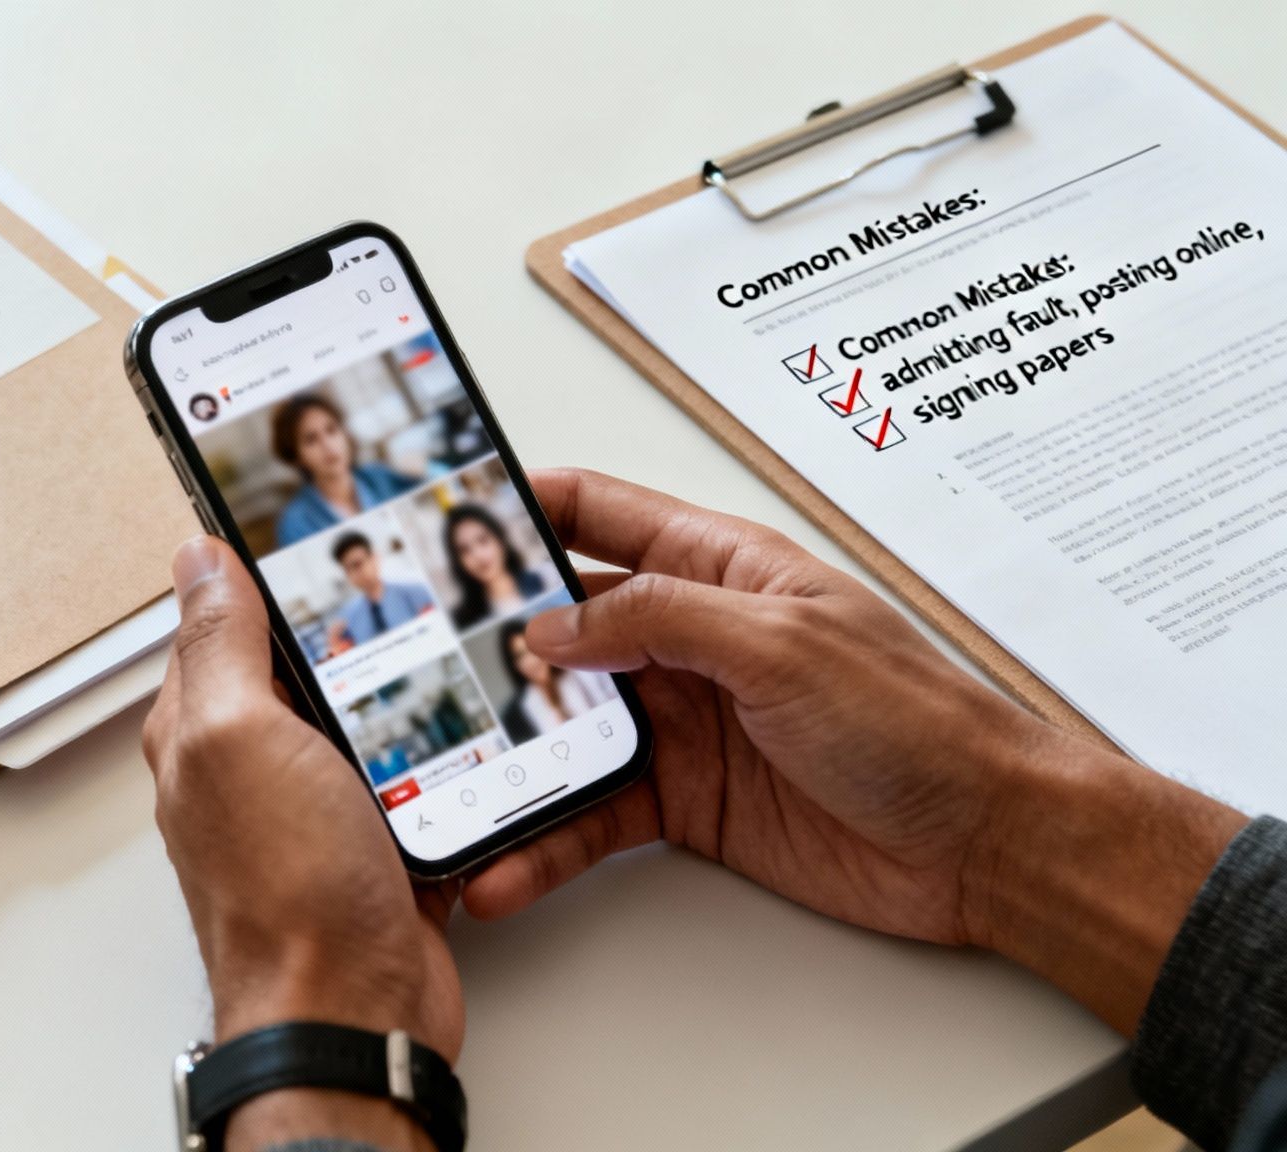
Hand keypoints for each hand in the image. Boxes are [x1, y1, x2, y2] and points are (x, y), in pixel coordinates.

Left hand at [144, 537, 461, 1148]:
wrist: (350, 1011)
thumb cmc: (285, 891)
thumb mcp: (238, 735)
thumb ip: (218, 644)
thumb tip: (197, 556)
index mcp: (203, 726)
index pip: (221, 617)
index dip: (259, 563)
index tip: (306, 515)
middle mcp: (251, 765)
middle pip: (302, 662)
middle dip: (350, 622)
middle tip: (402, 573)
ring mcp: (314, 807)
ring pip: (363, 715)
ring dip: (403, 687)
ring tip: (451, 639)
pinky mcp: (374, 844)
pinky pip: (410, 778)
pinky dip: (438, 756)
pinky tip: (469, 729)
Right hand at [465, 469, 1244, 1031]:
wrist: (987, 844)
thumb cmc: (922, 723)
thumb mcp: (781, 642)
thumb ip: (658, 617)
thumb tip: (555, 622)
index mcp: (719, 568)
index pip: (597, 514)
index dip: (520, 507)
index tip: (446, 520)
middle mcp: (690, 638)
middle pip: (560, 626)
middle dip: (487, 644)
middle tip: (414, 666)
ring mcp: (683, 720)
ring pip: (562, 725)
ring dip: (505, 752)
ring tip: (444, 780)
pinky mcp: (684, 800)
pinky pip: (591, 811)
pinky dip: (545, 836)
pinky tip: (509, 858)